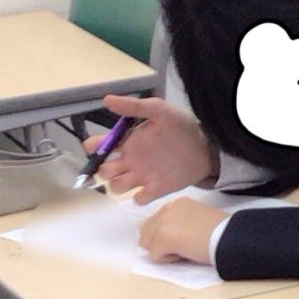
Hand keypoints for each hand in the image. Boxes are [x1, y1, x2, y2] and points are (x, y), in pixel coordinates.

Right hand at [95, 94, 215, 199]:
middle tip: (115, 166)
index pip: (98, 146)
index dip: (93, 147)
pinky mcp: (157, 188)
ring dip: (118, 185)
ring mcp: (142, 175)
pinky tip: (148, 189)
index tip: (97, 146)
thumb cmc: (181, 127)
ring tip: (130, 178)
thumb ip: (134, 106)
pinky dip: (139, 197)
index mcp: (127, 141)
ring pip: (117, 186)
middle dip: (103, 170)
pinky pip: (139, 198)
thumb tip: (106, 100)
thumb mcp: (159, 110)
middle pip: (104, 170)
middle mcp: (130, 160)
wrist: (206, 146)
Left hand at [137, 196, 227, 264]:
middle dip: (160, 243)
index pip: (156, 222)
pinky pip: (154, 256)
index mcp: (176, 203)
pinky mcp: (162, 238)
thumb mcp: (199, 219)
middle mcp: (166, 209)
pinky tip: (185, 255)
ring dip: (163, 251)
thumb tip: (172, 237)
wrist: (230, 237)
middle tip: (184, 247)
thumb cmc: (222, 232)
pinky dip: (168, 260)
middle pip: (146, 232)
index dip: (168, 236)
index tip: (187, 239)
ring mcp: (162, 222)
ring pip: (147, 244)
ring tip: (184, 251)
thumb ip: (182, 222)